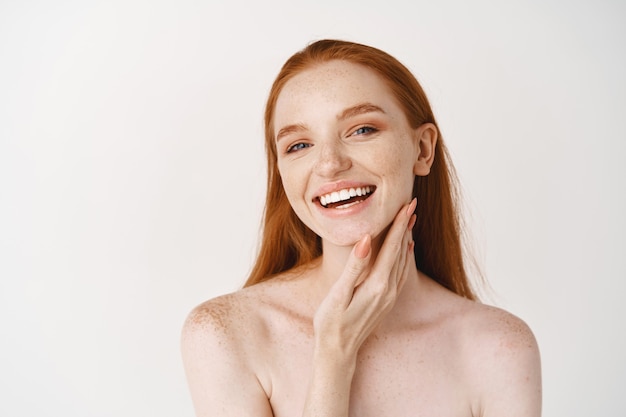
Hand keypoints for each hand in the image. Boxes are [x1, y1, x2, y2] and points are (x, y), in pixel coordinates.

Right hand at [313, 198, 416, 358]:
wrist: (338, 352)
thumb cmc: (331, 324)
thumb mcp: (338, 294)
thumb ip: (354, 266)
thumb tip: (367, 240)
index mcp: (376, 285)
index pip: (392, 248)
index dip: (399, 225)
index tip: (407, 205)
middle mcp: (388, 290)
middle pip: (401, 251)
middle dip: (406, 226)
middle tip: (412, 204)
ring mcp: (389, 297)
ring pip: (402, 261)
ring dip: (406, 239)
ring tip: (410, 220)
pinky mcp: (386, 301)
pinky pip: (400, 273)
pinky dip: (404, 256)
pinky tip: (405, 250)